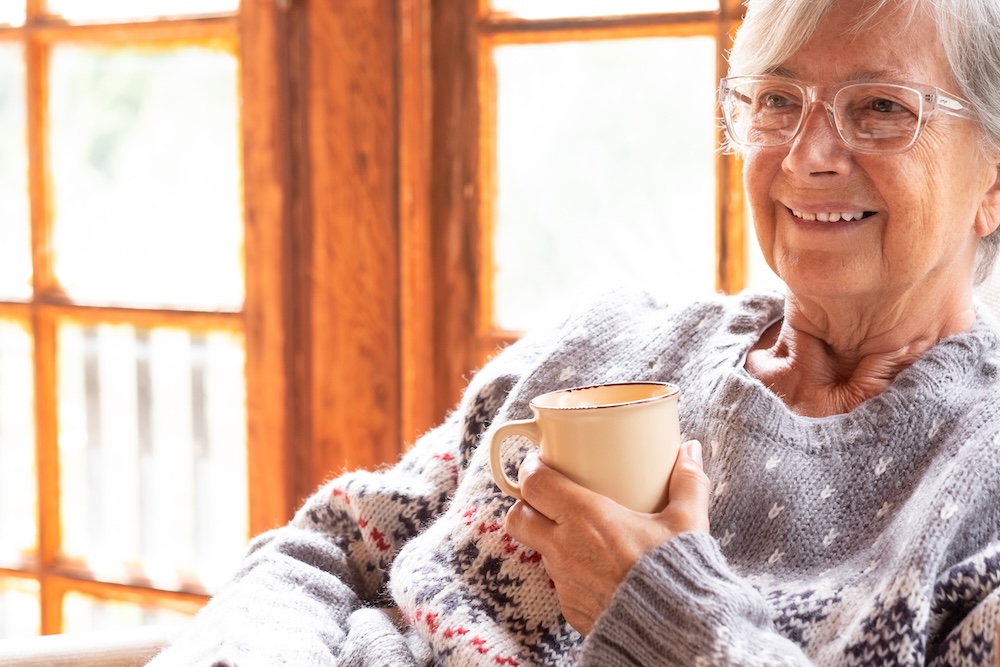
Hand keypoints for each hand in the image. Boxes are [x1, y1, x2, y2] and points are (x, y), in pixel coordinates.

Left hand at [504, 440, 709, 634]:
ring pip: (538, 551)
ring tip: (578, 532)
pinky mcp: (570, 608)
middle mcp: (565, 548)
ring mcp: (564, 582)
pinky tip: (595, 568)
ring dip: (549, 538)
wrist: (674, 632)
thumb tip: (690, 451)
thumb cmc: (677, 573)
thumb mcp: (687, 522)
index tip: (543, 463)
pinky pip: (559, 584)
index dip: (531, 469)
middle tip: (548, 496)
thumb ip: (688, 482)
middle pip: (519, 517)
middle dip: (526, 504)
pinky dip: (570, 572)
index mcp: (585, 517)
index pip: (534, 484)